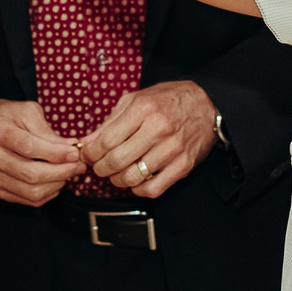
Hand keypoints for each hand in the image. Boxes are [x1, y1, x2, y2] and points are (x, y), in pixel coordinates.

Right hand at [0, 99, 81, 206]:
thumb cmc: (8, 117)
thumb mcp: (27, 111)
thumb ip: (47, 131)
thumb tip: (70, 148)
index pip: (28, 147)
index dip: (55, 153)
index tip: (74, 153)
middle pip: (31, 173)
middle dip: (62, 171)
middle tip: (78, 165)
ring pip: (31, 191)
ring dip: (57, 184)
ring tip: (69, 172)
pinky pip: (28, 200)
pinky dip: (48, 193)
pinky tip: (55, 181)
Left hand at [81, 81, 217, 199]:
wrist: (205, 105)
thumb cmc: (167, 100)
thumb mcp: (136, 100)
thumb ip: (109, 122)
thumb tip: (86, 143)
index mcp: (143, 109)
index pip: (107, 140)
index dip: (91, 152)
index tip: (88, 155)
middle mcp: (158, 128)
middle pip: (117, 161)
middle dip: (101, 169)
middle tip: (99, 167)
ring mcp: (173, 149)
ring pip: (132, 178)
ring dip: (117, 180)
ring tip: (117, 174)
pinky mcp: (184, 165)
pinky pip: (153, 189)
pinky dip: (138, 190)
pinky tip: (136, 181)